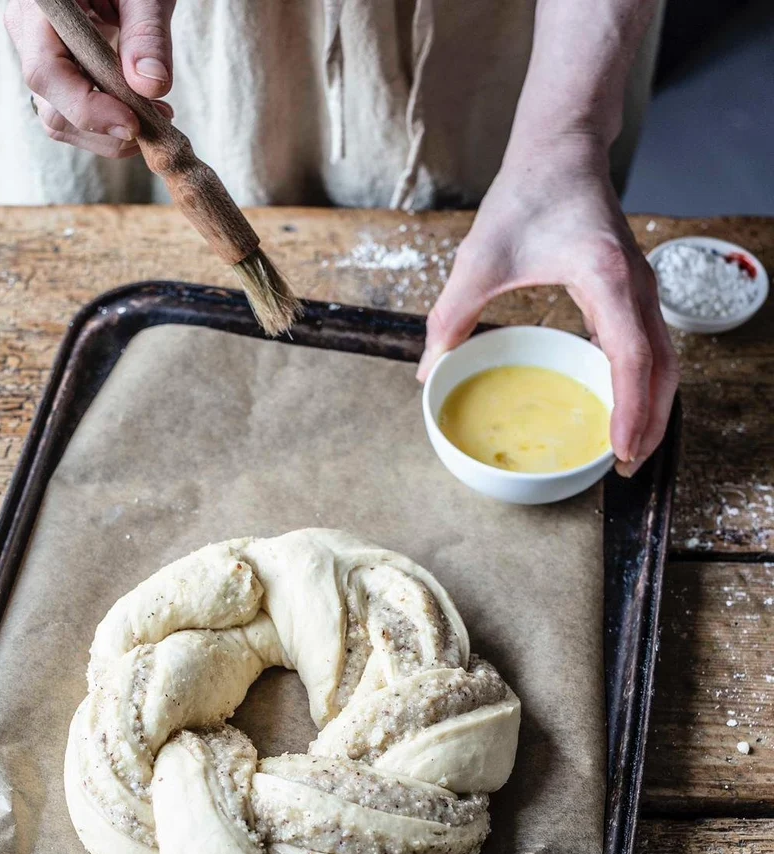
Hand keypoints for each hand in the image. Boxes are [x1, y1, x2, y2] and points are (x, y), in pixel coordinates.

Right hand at [5, 0, 175, 158]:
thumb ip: (147, 33)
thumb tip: (151, 85)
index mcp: (40, 6)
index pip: (47, 72)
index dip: (87, 108)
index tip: (132, 123)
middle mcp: (28, 34)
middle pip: (51, 108)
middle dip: (105, 129)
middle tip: (157, 122)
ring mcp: (39, 58)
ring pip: (60, 122)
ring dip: (109, 136)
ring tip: (155, 117)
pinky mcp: (57, 76)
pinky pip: (72, 117)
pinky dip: (108, 127)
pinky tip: (141, 112)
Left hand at [416, 138, 678, 474]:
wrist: (561, 147)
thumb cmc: (528, 193)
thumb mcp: (479, 256)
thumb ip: (452, 315)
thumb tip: (427, 372)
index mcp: (606, 278)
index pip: (632, 357)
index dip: (630, 409)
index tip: (620, 449)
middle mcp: (636, 286)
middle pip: (662, 369)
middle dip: (649, 423)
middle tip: (625, 467)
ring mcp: (640, 288)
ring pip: (664, 359)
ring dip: (652, 406)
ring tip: (628, 448)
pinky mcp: (632, 291)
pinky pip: (650, 346)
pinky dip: (644, 382)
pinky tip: (622, 407)